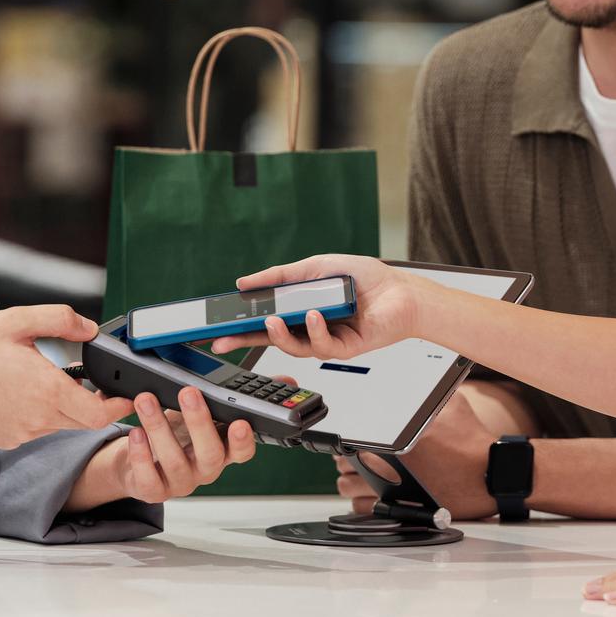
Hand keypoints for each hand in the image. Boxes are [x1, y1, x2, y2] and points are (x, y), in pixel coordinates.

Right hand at [0, 305, 130, 449]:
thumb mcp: (16, 320)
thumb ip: (59, 320)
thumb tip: (89, 329)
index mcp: (46, 389)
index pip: (99, 414)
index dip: (118, 408)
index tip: (125, 396)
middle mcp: (38, 418)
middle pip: (83, 420)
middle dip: (92, 403)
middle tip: (88, 380)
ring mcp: (21, 433)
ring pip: (58, 424)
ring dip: (63, 406)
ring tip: (44, 378)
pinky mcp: (6, 439)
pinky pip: (35, 428)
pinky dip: (38, 413)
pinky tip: (19, 391)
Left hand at [71, 387, 257, 508]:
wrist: (138, 463)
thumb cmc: (176, 435)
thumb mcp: (206, 412)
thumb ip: (237, 396)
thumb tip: (284, 380)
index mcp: (222, 450)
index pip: (242, 451)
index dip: (243, 440)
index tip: (240, 422)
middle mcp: (204, 469)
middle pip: (210, 453)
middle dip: (199, 421)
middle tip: (188, 392)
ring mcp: (179, 482)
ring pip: (175, 461)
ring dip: (160, 427)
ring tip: (146, 401)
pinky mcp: (153, 490)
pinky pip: (148, 478)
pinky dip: (141, 454)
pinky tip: (135, 433)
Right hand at [231, 255, 424, 360]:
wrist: (400, 291)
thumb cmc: (364, 278)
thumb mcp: (315, 266)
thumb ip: (280, 275)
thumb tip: (245, 280)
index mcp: (299, 309)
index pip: (263, 318)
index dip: (239, 323)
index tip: (215, 326)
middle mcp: (309, 327)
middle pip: (270, 338)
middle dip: (243, 340)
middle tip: (222, 340)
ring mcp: (325, 340)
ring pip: (293, 347)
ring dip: (280, 335)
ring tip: (272, 319)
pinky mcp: (344, 349)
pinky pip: (322, 346)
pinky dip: (315, 330)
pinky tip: (315, 315)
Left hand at [336, 391, 498, 520]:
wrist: (492, 474)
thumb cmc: (473, 442)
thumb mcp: (454, 405)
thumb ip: (432, 395)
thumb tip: (420, 382)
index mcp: (396, 440)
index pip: (353, 440)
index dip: (350, 440)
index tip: (355, 439)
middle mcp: (388, 466)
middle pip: (344, 465)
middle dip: (348, 460)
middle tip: (357, 457)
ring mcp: (392, 491)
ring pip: (348, 487)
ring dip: (350, 481)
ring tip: (360, 476)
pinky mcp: (401, 509)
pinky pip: (363, 508)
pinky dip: (362, 502)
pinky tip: (370, 495)